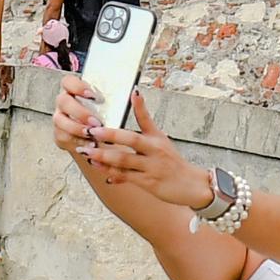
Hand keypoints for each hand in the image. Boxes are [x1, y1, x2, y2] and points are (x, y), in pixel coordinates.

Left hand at [55, 77, 183, 189]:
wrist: (191, 185)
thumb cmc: (172, 162)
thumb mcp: (161, 140)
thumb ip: (145, 122)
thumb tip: (135, 97)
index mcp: (156, 139)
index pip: (147, 119)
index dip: (140, 106)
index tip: (132, 93)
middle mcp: (154, 150)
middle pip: (132, 139)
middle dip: (110, 135)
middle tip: (92, 131)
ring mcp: (151, 167)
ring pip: (124, 160)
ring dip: (104, 156)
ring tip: (88, 152)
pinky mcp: (148, 182)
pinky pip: (126, 177)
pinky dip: (112, 173)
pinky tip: (99, 168)